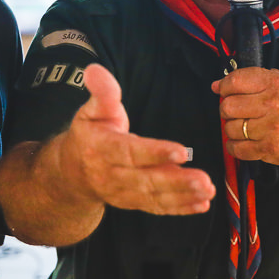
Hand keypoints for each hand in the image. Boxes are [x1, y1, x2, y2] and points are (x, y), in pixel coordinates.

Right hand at [59, 64, 215, 214]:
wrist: (71, 174)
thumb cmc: (88, 136)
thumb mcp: (91, 111)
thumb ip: (101, 93)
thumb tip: (95, 70)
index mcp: (101, 148)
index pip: (130, 152)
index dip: (155, 153)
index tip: (181, 152)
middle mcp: (111, 175)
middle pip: (146, 180)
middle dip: (176, 181)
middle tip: (203, 179)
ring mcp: (122, 193)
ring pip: (154, 196)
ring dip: (183, 196)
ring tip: (207, 190)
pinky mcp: (133, 203)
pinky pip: (157, 207)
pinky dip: (181, 208)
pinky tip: (202, 204)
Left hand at [213, 67, 278, 175]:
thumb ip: (252, 80)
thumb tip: (217, 85)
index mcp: (277, 84)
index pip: (235, 81)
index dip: (223, 87)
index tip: (223, 91)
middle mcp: (274, 104)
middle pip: (228, 106)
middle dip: (227, 110)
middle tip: (236, 112)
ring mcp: (271, 128)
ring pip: (230, 128)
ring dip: (232, 129)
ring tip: (245, 127)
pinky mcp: (269, 149)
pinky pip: (237, 149)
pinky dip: (234, 146)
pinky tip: (243, 141)